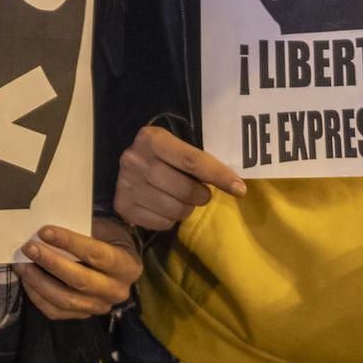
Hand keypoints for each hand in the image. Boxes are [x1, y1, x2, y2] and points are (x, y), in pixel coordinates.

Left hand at [16, 217, 143, 319]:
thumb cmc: (109, 240)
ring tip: (22, 264)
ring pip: (66, 300)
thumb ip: (82, 230)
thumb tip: (47, 231)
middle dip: (51, 263)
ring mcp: (100, 307)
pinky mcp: (84, 316)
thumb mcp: (104, 229)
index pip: (96, 254)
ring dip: (39, 281)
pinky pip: (57, 312)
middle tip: (28, 248)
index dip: (69, 242)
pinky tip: (28, 280)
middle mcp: (117, 291)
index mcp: (127, 266)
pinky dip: (38, 296)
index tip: (44, 231)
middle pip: (80, 280)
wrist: (120, 263)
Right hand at [113, 125, 245, 231]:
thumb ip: (197, 159)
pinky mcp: (122, 206)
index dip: (219, 176)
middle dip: (202, 195)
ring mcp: (125, 184)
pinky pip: (162, 223)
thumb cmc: (162, 155)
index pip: (192, 160)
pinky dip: (170, 219)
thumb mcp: (176, 146)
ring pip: (175, 210)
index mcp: (151, 139)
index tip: (240, 188)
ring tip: (183, 200)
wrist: (128, 166)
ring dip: (187, 209)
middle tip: (202, 193)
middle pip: (185, 190)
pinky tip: (165, 207)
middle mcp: (134, 160)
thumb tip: (234, 183)